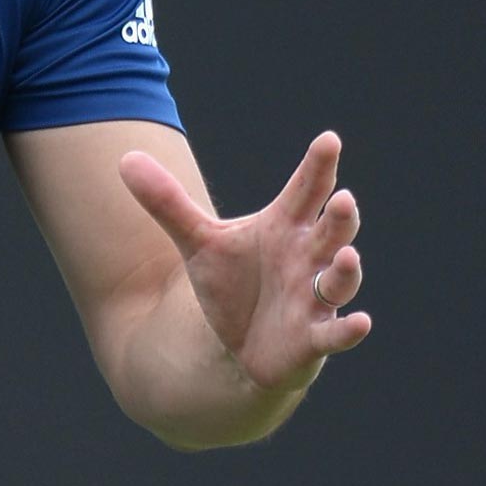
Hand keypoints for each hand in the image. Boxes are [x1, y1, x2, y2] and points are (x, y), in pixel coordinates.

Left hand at [119, 131, 368, 393]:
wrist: (236, 345)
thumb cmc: (231, 283)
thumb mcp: (197, 242)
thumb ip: (167, 203)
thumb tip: (124, 158)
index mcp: (285, 227)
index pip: (306, 190)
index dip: (318, 167)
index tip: (328, 140)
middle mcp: (308, 257)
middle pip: (331, 231)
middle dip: (340, 217)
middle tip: (343, 198)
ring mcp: (314, 298)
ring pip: (338, 280)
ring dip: (345, 270)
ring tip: (346, 256)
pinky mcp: (313, 338)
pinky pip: (336, 333)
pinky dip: (348, 330)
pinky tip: (360, 323)